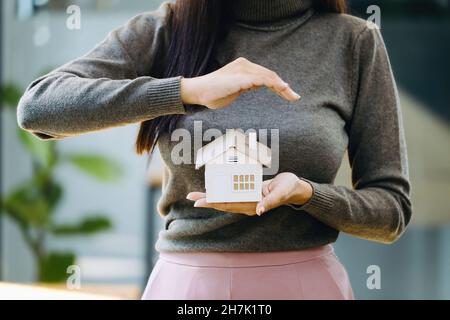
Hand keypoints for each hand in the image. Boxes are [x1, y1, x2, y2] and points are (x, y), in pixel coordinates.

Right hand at [180, 57, 300, 108]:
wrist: (198, 92)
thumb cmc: (213, 94)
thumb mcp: (234, 89)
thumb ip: (244, 86)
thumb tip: (253, 86)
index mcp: (243, 68)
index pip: (265, 75)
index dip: (278, 85)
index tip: (288, 95)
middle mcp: (245, 65)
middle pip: (270, 75)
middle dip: (284, 88)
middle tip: (296, 97)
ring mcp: (243, 70)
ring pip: (269, 76)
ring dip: (283, 87)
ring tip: (293, 96)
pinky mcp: (242, 77)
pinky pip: (262, 79)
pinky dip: (275, 84)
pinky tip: (283, 89)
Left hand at [186, 173, 312, 215]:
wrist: (294, 188)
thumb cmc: (288, 189)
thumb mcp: (281, 193)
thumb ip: (271, 202)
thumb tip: (260, 211)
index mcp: (253, 205)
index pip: (229, 205)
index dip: (214, 203)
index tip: (199, 202)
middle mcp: (247, 204)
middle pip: (223, 203)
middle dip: (207, 200)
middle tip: (190, 197)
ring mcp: (247, 199)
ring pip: (225, 199)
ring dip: (211, 197)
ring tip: (196, 194)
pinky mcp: (248, 193)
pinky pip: (231, 193)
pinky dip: (221, 191)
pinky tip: (212, 189)